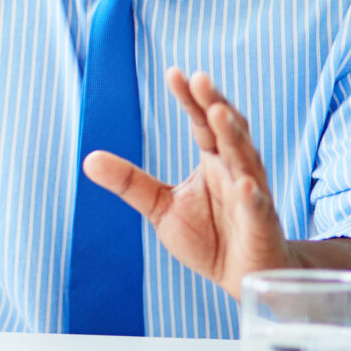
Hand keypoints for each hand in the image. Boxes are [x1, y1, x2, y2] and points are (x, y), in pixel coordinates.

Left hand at [82, 68, 296, 299]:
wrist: (244, 277)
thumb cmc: (209, 237)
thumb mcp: (160, 206)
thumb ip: (130, 182)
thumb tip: (88, 159)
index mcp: (213, 160)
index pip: (202, 122)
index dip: (191, 99)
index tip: (175, 73)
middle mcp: (236, 170)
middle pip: (227, 131)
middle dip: (214, 105)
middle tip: (200, 80)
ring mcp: (253, 195)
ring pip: (246, 160)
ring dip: (233, 136)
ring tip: (218, 113)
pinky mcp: (262, 226)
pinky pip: (258, 208)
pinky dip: (252, 196)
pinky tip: (245, 185)